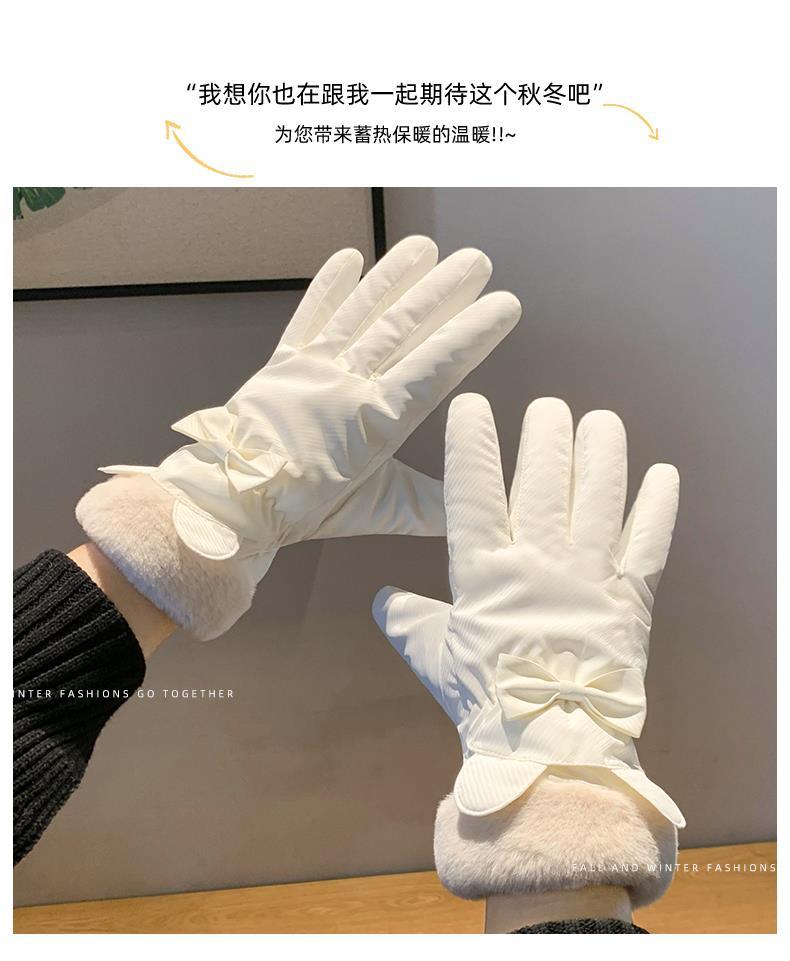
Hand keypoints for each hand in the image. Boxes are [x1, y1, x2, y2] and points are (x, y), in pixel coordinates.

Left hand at [78, 238, 520, 638]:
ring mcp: (312, 367)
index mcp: (375, 423)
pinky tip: (349, 258)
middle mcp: (347, 385)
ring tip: (424, 246)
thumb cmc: (301, 507)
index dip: (470, 334)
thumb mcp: (372, 512)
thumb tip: (471, 512)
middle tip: (476, 260)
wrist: (229, 498)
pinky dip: (329, 287)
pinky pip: (309, 316)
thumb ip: (424, 509)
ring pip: (361, 312)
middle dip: (443, 290)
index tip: (503, 304)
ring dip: (394, 276)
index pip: (433, 368)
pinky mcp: (283, 360)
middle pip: (402, 327)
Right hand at [373, 394, 683, 826]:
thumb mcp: (435, 658)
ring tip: (600, 419)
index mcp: (485, 573)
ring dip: (602, 454)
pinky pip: (648, 542)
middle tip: (549, 407)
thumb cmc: (486, 699)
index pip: (473, 493)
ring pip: (600, 498)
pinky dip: (658, 506)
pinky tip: (663, 472)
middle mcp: (539, 562)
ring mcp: (589, 575)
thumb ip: (409, 621)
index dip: (471, 445)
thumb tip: (383, 599)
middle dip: (546, 435)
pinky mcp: (630, 596)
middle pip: (545, 482)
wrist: (549, 746)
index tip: (472, 406)